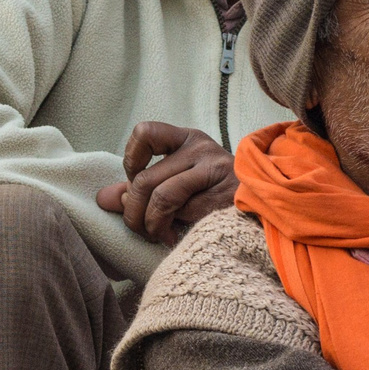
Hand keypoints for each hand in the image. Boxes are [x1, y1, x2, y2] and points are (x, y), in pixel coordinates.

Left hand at [95, 121, 235, 246]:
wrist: (266, 204)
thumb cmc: (215, 194)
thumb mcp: (177, 183)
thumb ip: (141, 189)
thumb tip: (103, 198)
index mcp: (186, 139)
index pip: (145, 132)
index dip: (130, 160)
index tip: (135, 182)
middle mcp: (200, 148)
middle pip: (145, 179)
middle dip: (133, 212)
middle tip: (141, 229)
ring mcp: (215, 169)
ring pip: (162, 197)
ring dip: (152, 225)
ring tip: (160, 236)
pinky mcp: (225, 193)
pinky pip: (186, 214)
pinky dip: (175, 231)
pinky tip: (179, 237)